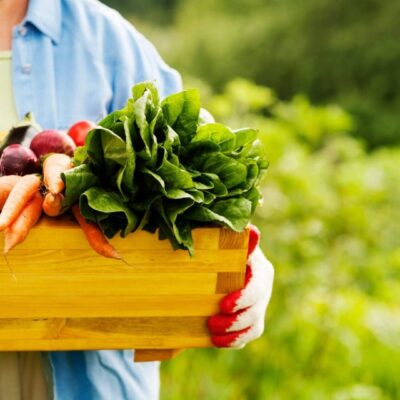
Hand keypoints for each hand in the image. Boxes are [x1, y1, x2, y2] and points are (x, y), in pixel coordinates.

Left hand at [208, 225, 273, 347]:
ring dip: (234, 332)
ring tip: (213, 333)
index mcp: (259, 268)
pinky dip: (234, 340)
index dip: (243, 298)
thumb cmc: (221, 248)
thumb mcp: (227, 241)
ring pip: (254, 325)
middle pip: (256, 309)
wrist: (217, 264)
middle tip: (212, 322)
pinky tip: (217, 341)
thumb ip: (238, 239)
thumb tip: (252, 230)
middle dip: (235, 320)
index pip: (257, 286)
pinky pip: (249, 335)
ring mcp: (259, 305)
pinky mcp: (253, 319)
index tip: (223, 305)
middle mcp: (263, 288)